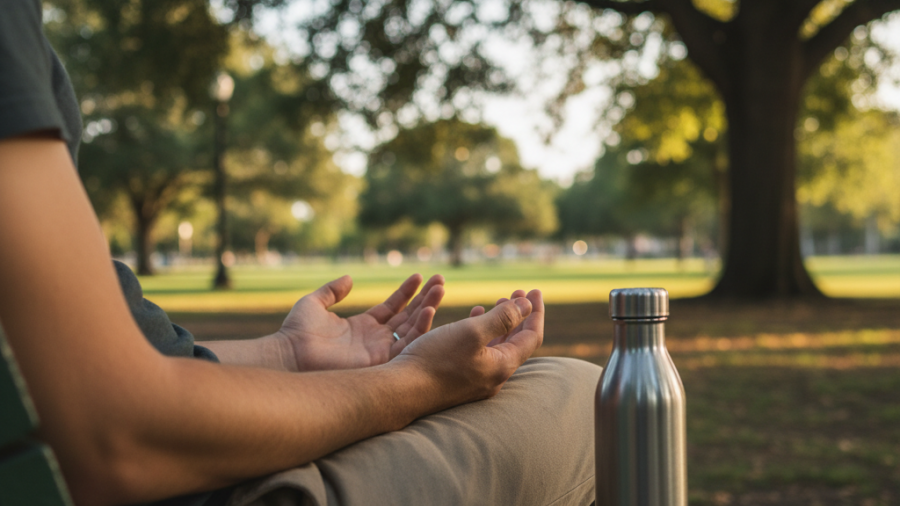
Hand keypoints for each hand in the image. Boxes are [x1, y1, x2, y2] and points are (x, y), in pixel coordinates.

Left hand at [276, 274, 444, 370]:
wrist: (291, 354)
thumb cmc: (297, 333)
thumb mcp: (314, 304)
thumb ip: (332, 291)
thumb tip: (348, 278)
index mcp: (363, 327)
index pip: (392, 307)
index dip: (406, 292)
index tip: (419, 276)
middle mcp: (375, 340)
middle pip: (408, 316)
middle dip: (425, 298)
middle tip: (440, 280)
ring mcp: (380, 351)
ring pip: (413, 328)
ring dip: (428, 308)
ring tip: (440, 288)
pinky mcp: (381, 361)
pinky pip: (407, 344)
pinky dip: (420, 328)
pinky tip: (429, 310)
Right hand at [397, 289, 543, 408]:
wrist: (402, 390)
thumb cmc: (436, 359)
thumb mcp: (472, 332)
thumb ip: (502, 318)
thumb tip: (527, 306)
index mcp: (502, 366)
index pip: (531, 336)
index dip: (535, 312)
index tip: (535, 290)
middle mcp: (493, 377)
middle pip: (516, 343)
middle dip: (519, 316)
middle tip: (517, 293)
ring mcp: (477, 381)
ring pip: (497, 347)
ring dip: (500, 323)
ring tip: (496, 303)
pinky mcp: (460, 381)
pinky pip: (480, 353)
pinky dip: (482, 333)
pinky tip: (471, 321)